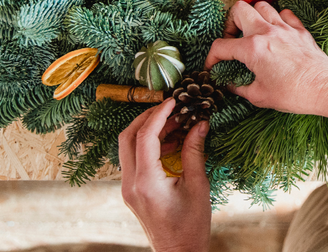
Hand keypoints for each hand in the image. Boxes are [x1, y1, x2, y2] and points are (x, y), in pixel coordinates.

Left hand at [119, 99, 210, 251]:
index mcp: (146, 182)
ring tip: (174, 123)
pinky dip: (147, 144)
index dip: (159, 114)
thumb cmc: (191, 225)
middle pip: (127, 137)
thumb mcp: (198, 185)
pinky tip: (170, 141)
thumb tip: (200, 123)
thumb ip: (194, 151)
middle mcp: (130, 183)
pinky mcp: (132, 191)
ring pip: (127, 147)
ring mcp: (128, 188)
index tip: (173, 100)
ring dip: (147, 129)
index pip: (145, 136)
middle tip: (169, 107)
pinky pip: (133, 159)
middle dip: (147, 117)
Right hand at [205, 0, 327, 144]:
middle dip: (230, 23)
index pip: (221, 46)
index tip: (212, 67)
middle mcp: (267, 32)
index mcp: (253, 48)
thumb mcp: (259, 96)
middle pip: (239, 9)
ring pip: (262, 6)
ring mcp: (285, 28)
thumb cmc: (293, 95)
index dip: (211, 57)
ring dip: (253, 17)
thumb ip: (239, 87)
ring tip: (253, 33)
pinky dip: (277, 19)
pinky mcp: (300, 30)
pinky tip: (276, 32)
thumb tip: (230, 84)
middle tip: (233, 39)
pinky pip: (284, 13)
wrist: (325, 90)